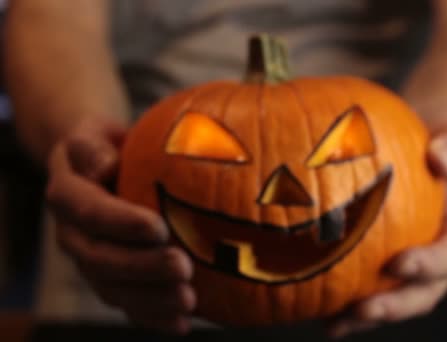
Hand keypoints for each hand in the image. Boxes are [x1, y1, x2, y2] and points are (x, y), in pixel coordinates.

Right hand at [45, 116, 195, 334]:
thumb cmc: (106, 147)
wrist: (98, 170)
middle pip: (101, 259)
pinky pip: (128, 303)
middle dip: (142, 267)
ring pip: (113, 289)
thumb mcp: (93, 133)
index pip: (90, 212)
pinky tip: (183, 324)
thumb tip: (103, 166)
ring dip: (151, 299)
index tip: (158, 227)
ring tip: (188, 300)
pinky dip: (153, 316)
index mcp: (67, 196)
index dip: (120, 223)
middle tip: (183, 266)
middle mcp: (73, 235)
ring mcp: (90, 262)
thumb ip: (92, 146)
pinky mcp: (109, 280)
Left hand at [328, 110, 446, 337]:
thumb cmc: (444, 141)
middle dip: (395, 306)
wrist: (430, 149)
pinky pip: (370, 287)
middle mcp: (443, 259)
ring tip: (336, 323)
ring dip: (367, 317)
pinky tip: (319, 310)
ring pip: (396, 300)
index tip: (399, 262)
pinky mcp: (390, 266)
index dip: (430, 265)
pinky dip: (347, 302)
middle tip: (363, 309)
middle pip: (425, 292)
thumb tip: (440, 158)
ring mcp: (416, 267)